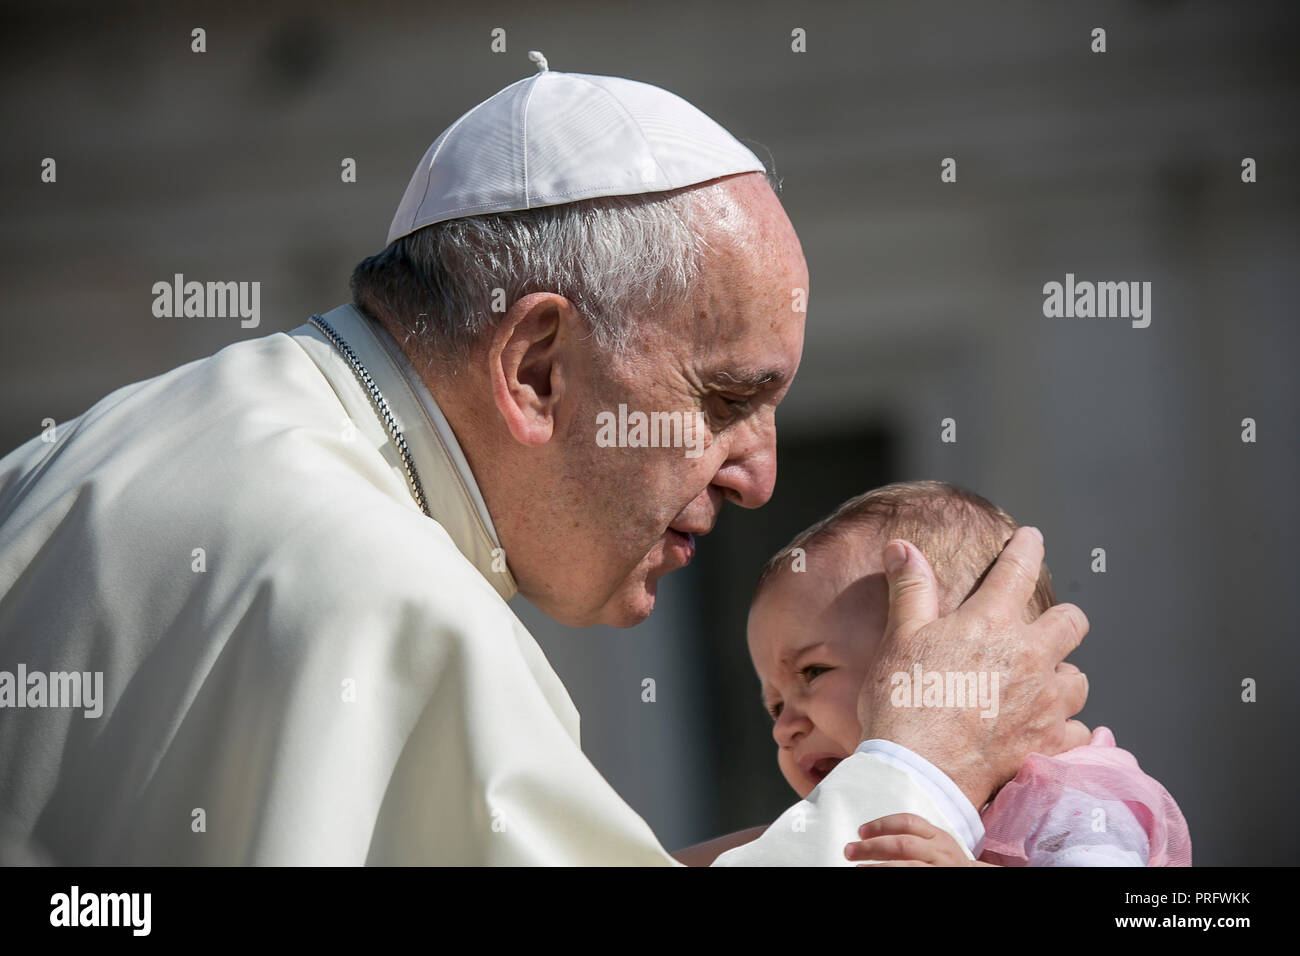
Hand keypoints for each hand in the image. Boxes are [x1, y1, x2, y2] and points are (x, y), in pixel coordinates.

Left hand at [844, 813, 996, 866]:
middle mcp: (940, 851)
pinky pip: (914, 878)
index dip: (881, 824)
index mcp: (937, 835)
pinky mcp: (941, 882)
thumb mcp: (933, 844)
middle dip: (872, 847)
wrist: (976, 877)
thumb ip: (909, 837)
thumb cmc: (944, 861)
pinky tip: (877, 878)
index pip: (907, 822)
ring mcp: (941, 869)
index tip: (860, 831)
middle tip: (848, 851)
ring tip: (858, 869)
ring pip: (908, 867)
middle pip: (902, 844)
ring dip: (880, 868)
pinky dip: (893, 877)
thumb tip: (866, 839)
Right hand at [858, 526, 1090, 808]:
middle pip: (1072, 622)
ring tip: (1041, 685)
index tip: (1031, 538)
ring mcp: (1045, 703)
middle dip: (1062, 620)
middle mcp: (1030, 657)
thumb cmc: (904, 701)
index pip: (1018, 569)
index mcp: (991, 623)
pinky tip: (1046, 731)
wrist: (918, 772)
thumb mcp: (899, 637)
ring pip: (1079, 680)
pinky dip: (1064, 729)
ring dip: (1063, 677)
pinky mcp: (1049, 743)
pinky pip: (1077, 731)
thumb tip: (902, 547)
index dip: (1026, 547)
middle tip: (1043, 628)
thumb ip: (910, 588)